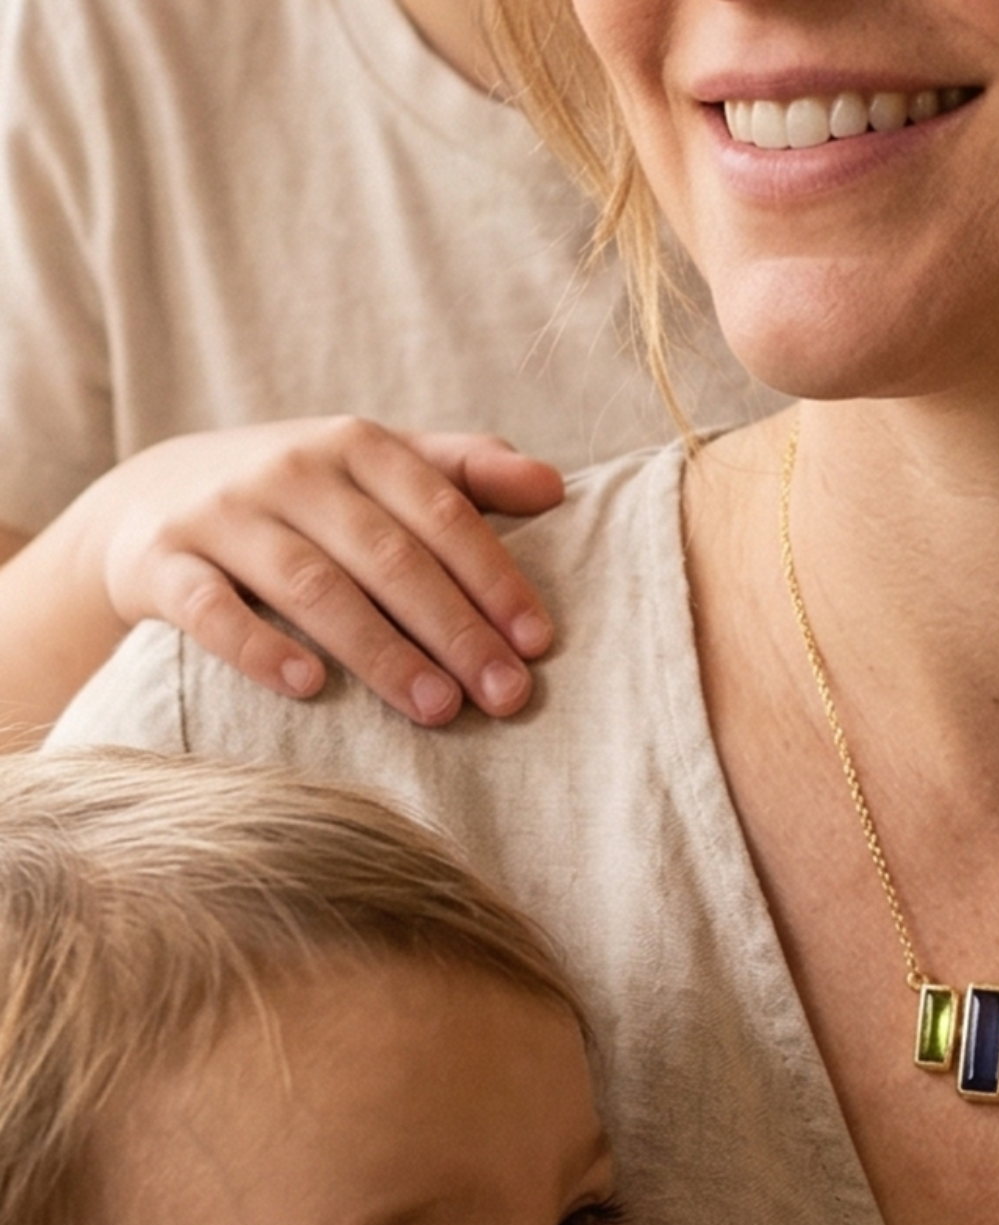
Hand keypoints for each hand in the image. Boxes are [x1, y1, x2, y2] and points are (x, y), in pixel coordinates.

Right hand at [75, 418, 563, 723]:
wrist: (150, 502)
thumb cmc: (305, 500)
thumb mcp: (379, 469)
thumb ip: (465, 472)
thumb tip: (553, 486)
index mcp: (357, 446)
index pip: (441, 511)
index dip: (494, 577)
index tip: (537, 643)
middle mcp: (290, 470)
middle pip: (387, 555)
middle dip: (454, 629)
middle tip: (505, 696)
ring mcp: (222, 514)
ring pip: (311, 585)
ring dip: (380, 651)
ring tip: (436, 709)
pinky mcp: (162, 562)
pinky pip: (210, 608)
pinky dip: (258, 647)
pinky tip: (308, 687)